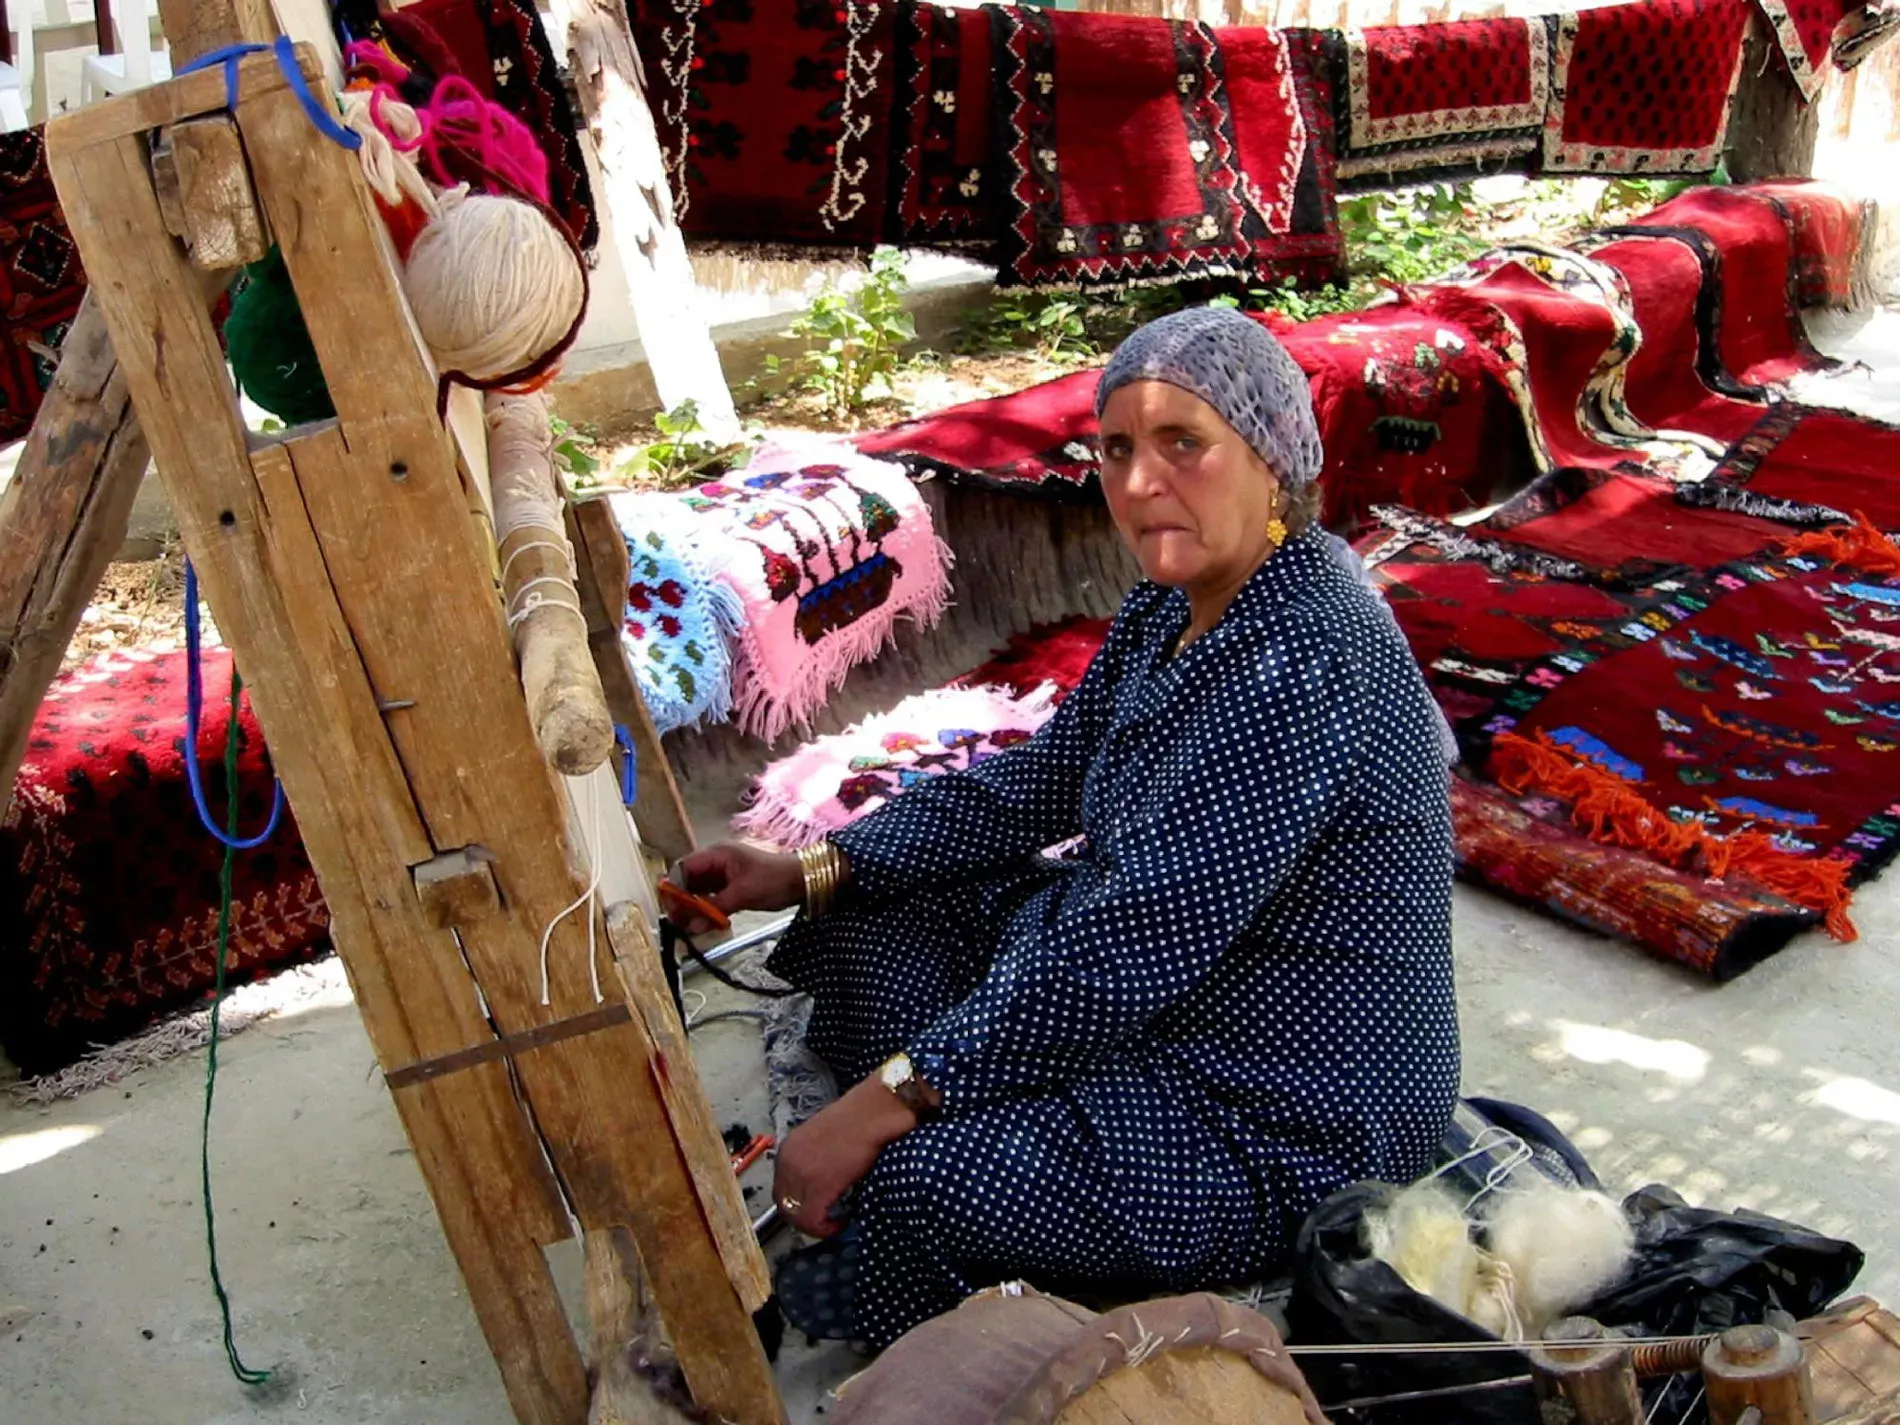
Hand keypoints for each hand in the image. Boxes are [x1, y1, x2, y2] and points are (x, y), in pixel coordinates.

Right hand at [670, 841, 803, 932]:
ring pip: (698, 891)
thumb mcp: (743, 894)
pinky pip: (710, 898)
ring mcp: (722, 874)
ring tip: (690, 927)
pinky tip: (704, 924)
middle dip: (682, 901)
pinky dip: (706, 910)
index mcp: (717, 854)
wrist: (802, 881)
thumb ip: (715, 909)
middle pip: (687, 880)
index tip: (672, 909)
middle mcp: (716, 862)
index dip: (674, 888)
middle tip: (679, 923)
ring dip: (693, 908)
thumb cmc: (775, 880)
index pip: (683, 869)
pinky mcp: (730, 886)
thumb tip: (691, 925)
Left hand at [772, 1074, 917, 1237]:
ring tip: (834, 1222)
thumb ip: (813, 1160)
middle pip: (783, 1205)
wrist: (873, 1113)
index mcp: (788, 1150)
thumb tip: (820, 1183)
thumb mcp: (824, 1140)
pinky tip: (841, 1222)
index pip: (781, 1188)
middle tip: (824, 1221)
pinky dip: (825, 1228)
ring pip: (795, 1216)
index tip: (817, 1208)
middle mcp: (787, 1162)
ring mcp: (801, 1175)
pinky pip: (811, 1220)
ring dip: (814, 1225)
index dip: (797, 1204)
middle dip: (802, 1217)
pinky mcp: (819, 1187)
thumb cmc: (857, 1120)